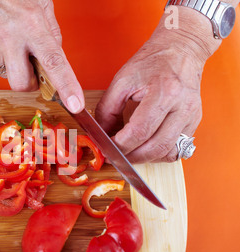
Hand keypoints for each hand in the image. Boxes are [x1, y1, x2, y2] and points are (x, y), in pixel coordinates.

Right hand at [0, 0, 84, 112]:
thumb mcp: (41, 4)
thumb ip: (51, 34)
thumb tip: (54, 59)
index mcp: (32, 26)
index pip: (53, 63)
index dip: (66, 86)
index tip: (75, 104)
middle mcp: (9, 38)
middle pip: (22, 84)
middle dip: (30, 83)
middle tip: (33, 68)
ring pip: (6, 72)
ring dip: (13, 64)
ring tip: (12, 38)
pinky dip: (0, 53)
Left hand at [95, 7, 220, 162]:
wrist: (182, 49)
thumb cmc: (152, 62)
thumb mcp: (122, 80)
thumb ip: (107, 109)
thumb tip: (101, 134)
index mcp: (164, 92)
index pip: (139, 131)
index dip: (120, 145)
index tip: (106, 147)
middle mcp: (183, 106)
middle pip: (155, 147)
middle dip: (131, 157)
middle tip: (115, 156)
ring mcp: (191, 116)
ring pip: (168, 152)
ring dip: (145, 158)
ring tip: (129, 153)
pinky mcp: (194, 122)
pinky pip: (177, 149)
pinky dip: (158, 154)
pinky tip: (146, 148)